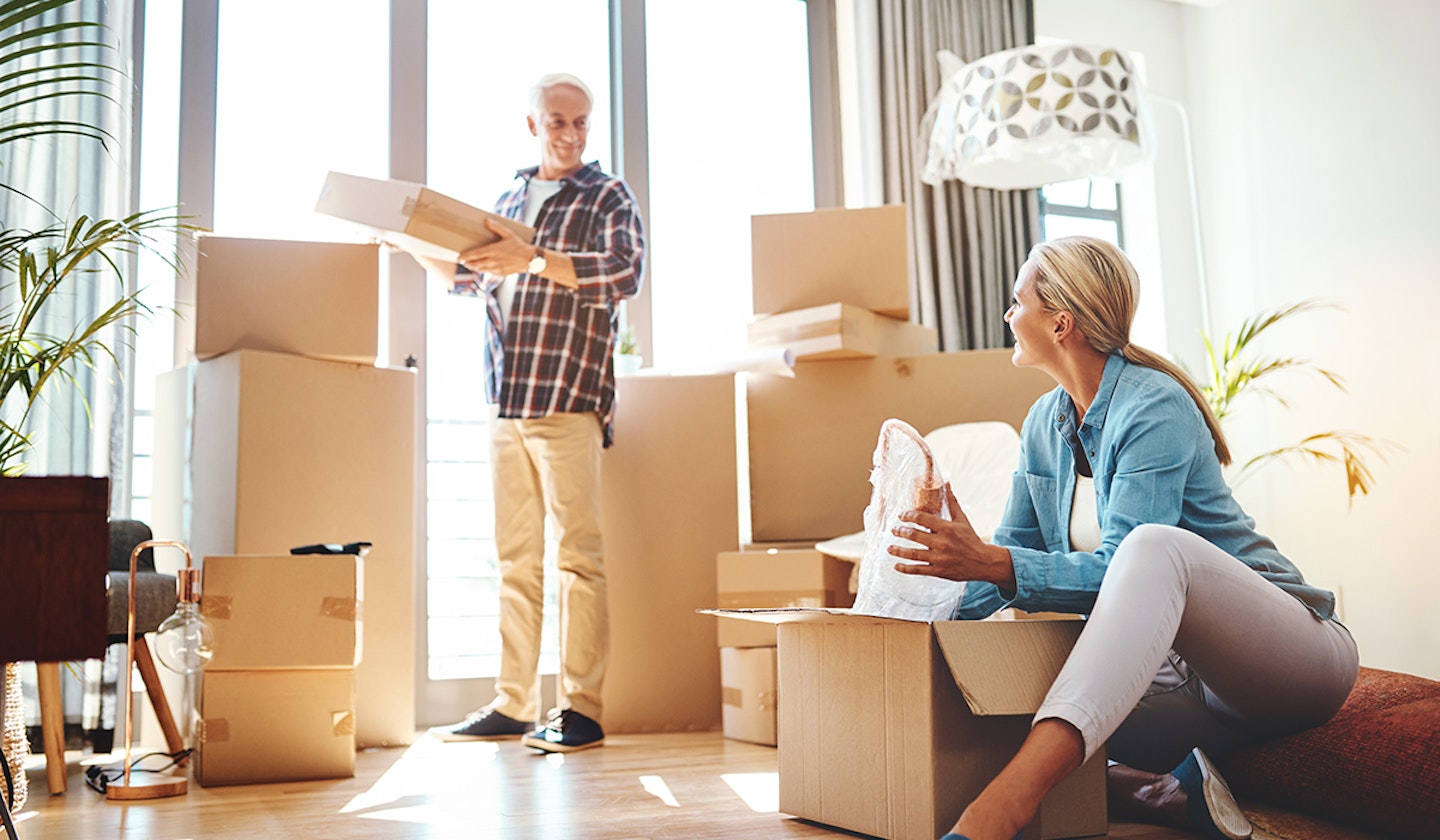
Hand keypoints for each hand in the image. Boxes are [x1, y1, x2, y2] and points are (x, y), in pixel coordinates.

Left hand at [457, 218, 532, 274]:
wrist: (530, 260)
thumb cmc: (519, 245)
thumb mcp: (509, 234)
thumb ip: (497, 227)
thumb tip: (486, 220)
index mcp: (493, 250)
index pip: (474, 255)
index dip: (465, 256)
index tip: (458, 257)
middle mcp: (493, 261)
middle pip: (475, 264)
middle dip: (467, 262)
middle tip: (462, 260)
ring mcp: (496, 268)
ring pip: (480, 269)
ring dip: (474, 267)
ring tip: (470, 264)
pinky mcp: (500, 273)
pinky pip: (488, 272)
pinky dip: (483, 269)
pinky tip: (482, 266)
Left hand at [888, 484, 1014, 587]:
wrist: (984, 562)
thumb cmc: (971, 539)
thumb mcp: (962, 519)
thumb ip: (952, 502)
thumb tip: (947, 483)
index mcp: (947, 528)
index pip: (922, 518)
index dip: (908, 515)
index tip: (901, 515)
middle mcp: (942, 543)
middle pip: (914, 535)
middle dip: (900, 531)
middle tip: (894, 530)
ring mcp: (939, 558)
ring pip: (913, 554)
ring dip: (898, 550)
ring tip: (889, 547)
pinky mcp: (938, 571)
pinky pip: (918, 570)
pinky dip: (905, 568)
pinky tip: (896, 565)